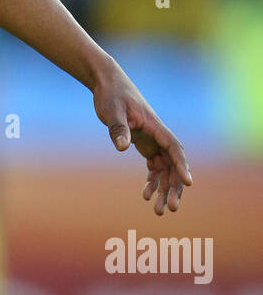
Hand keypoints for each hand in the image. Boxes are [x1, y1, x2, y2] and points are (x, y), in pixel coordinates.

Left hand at [91, 60, 192, 215]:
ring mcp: (152, 139)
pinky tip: (146, 194)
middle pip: (172, 164)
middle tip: (171, 209)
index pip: (173, 148)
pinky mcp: (143, 142)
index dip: (181, 166)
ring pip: (164, 169)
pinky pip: (153, 165)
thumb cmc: (111, 94)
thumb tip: (122, 147)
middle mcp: (157, 134)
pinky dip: (152, 180)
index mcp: (155, 126)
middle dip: (174, 187)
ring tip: (157, 211)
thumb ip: (118, 129)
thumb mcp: (112, 111)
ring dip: (163, 189)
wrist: (107, 83)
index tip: (188, 183)